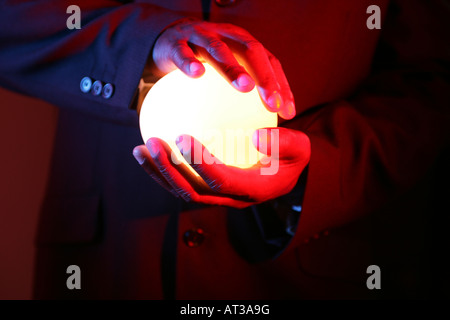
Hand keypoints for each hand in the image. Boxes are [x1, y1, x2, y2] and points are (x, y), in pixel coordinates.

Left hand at [132, 128, 309, 207]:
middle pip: (193, 191)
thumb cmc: (292, 156)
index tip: (183, 136)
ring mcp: (217, 198)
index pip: (222, 181)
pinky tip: (148, 150)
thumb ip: (284, 142)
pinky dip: (163, 170)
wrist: (285, 173)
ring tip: (139, 149)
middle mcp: (231, 199)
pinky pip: (182, 182)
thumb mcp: (300, 147)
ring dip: (159, 172)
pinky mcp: (209, 190)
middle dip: (169, 169)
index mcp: (252, 190)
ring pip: (182, 191)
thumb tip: (254, 135)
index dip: (200, 163)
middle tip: (152, 142)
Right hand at [150, 20, 295, 119]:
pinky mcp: (175, 42)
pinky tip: (197, 74)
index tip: (288, 113)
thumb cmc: (202, 65)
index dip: (281, 85)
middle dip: (265, 77)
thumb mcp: (224, 77)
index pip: (269, 61)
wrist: (166, 42)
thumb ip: (239, 98)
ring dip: (233, 67)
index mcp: (242, 44)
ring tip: (245, 87)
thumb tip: (258, 134)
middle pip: (251, 51)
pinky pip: (182, 51)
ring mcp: (200, 37)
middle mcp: (225, 36)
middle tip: (273, 104)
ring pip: (219, 49)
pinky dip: (190, 61)